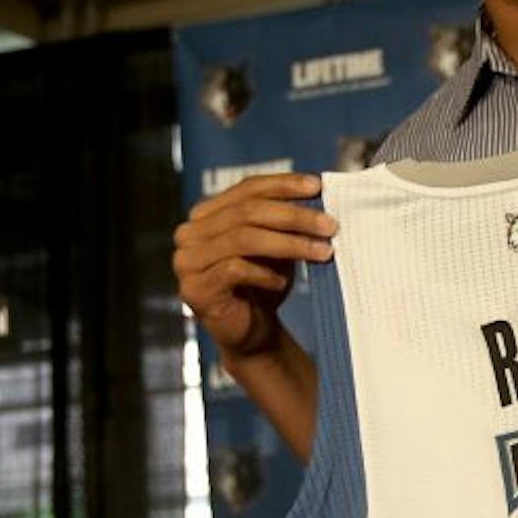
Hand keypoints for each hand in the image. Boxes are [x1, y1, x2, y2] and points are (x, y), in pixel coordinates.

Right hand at [172, 174, 337, 359]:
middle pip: (247, 212)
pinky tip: (282, 282)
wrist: (251, 332)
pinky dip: (264, 273)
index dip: (282, 184)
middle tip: (330, 225)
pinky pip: (234, 269)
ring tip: (322, 252)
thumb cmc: (264, 284)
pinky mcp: (195, 289)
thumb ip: (285, 219)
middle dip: (294, 217)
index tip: (316, 186)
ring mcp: (188, 261)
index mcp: (207, 213)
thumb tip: (315, 193)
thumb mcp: (277, 245)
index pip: (247, 188)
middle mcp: (191, 233)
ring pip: (243, 238)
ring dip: (289, 244)